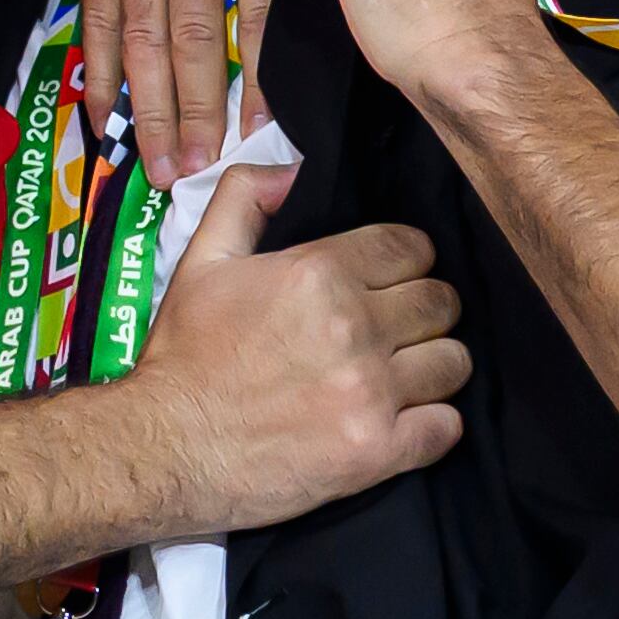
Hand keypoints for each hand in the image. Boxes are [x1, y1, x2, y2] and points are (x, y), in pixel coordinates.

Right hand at [71, 0, 305, 182]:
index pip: (260, 8)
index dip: (259, 79)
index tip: (260, 136)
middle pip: (195, 34)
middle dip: (195, 113)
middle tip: (199, 175)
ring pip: (144, 30)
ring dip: (149, 105)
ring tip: (158, 163)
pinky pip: (101, 6)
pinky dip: (102, 63)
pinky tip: (104, 111)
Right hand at [123, 179, 466, 533]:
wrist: (164, 449)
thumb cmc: (183, 356)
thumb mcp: (200, 262)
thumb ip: (244, 198)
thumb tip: (291, 168)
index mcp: (318, 273)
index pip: (411, 247)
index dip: (406, 261)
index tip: (390, 281)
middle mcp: (353, 327)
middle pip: (441, 302)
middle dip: (425, 312)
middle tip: (396, 330)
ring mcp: (369, 391)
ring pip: (454, 362)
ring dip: (433, 367)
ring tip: (402, 377)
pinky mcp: (377, 450)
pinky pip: (447, 427)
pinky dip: (432, 425)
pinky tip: (402, 422)